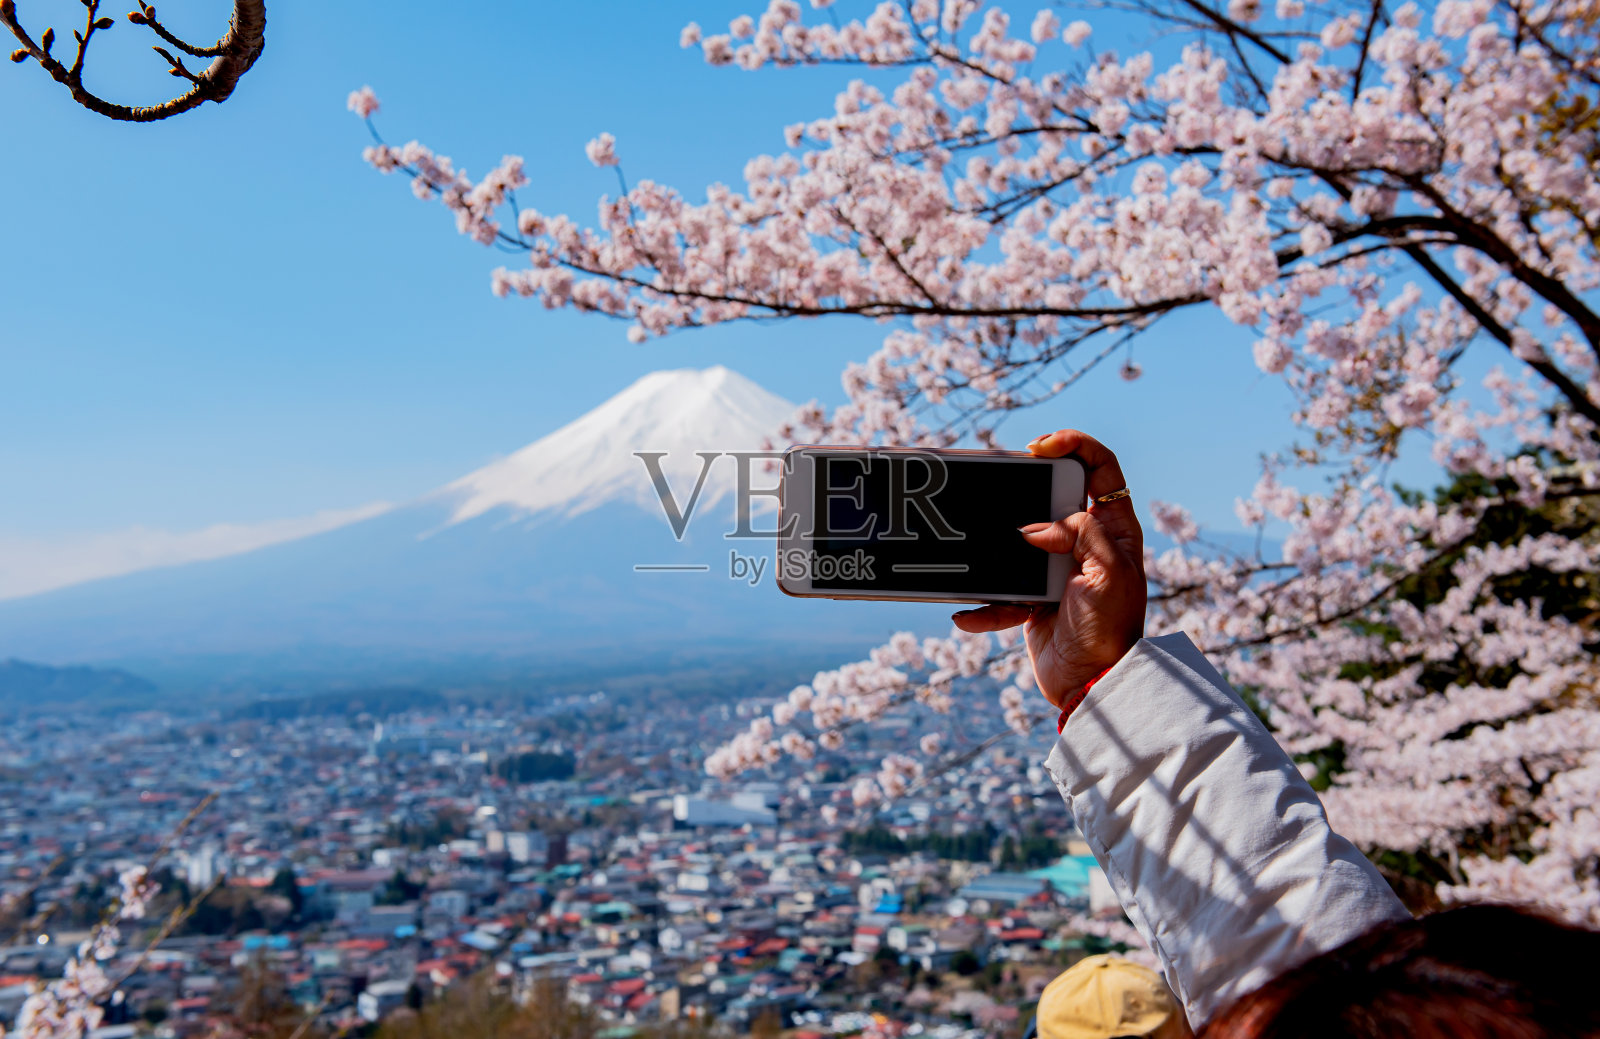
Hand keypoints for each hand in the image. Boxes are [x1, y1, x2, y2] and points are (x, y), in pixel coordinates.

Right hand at [953, 429, 1146, 709]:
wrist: (1093, 685)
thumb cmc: (1112, 631)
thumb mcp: (1108, 574)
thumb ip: (1081, 535)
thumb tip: (1036, 529)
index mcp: (1114, 531)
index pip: (1101, 470)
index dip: (1075, 446)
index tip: (1040, 447)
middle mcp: (1086, 545)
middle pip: (1052, 498)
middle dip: (1024, 493)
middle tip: (1002, 489)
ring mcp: (1057, 571)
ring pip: (1018, 543)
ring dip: (995, 552)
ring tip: (977, 552)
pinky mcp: (1033, 600)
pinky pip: (1000, 593)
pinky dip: (983, 606)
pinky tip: (966, 616)